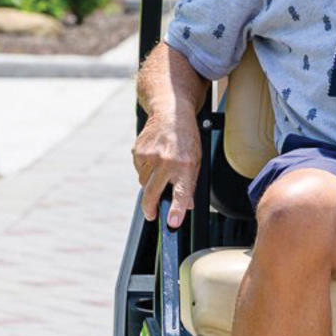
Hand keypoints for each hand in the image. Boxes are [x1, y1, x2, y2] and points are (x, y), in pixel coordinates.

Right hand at [133, 111, 201, 228]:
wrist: (171, 112)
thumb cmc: (186, 137)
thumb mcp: (196, 160)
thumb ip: (190, 184)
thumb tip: (187, 205)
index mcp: (185, 165)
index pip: (181, 193)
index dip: (176, 211)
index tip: (172, 223)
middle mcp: (166, 161)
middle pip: (152, 193)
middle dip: (150, 208)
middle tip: (152, 215)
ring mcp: (150, 156)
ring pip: (144, 183)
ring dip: (150, 184)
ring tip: (161, 170)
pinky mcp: (138, 151)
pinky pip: (139, 170)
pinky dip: (145, 170)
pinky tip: (154, 159)